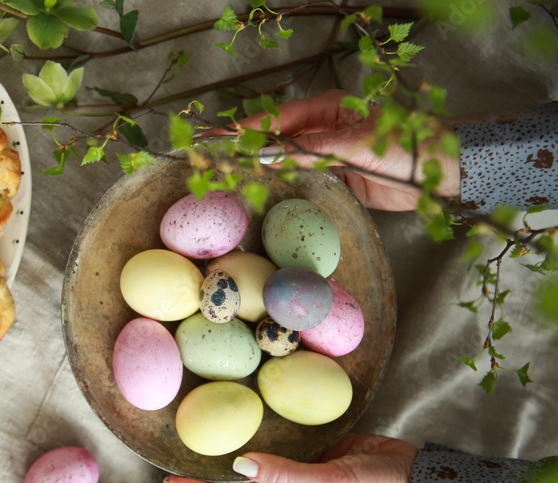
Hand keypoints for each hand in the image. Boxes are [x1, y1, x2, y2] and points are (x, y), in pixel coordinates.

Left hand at [164, 434, 417, 482]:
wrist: (421, 478)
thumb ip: (286, 475)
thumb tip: (241, 463)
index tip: (173, 481)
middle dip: (216, 467)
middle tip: (184, 442)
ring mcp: (301, 476)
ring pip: (261, 461)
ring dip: (242, 444)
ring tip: (209, 421)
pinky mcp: (313, 455)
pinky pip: (282, 443)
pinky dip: (268, 430)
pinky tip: (249, 410)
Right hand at [210, 90, 460, 211]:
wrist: (441, 172)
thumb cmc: (405, 144)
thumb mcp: (354, 144)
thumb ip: (311, 150)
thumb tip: (273, 154)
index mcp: (328, 111)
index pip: (278, 118)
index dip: (249, 127)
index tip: (222, 136)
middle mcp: (325, 131)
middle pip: (278, 139)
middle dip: (250, 148)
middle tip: (219, 158)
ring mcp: (330, 155)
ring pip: (288, 161)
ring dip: (265, 168)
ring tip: (233, 177)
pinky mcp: (339, 179)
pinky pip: (305, 181)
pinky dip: (286, 185)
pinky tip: (266, 192)